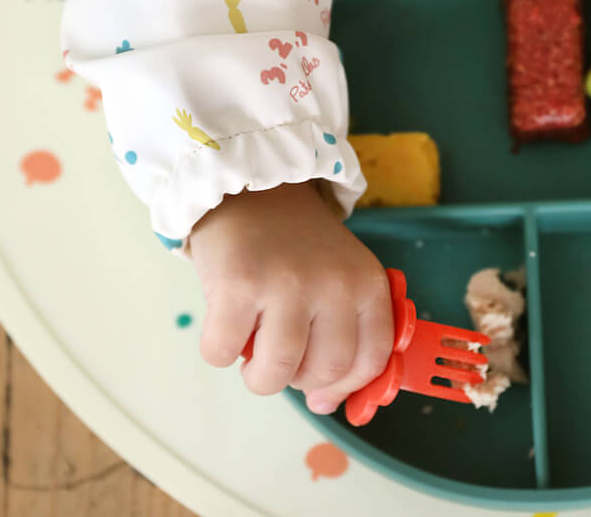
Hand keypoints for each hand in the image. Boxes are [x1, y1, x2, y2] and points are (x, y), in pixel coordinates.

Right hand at [190, 181, 393, 413]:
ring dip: (258, 377)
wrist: (248, 187)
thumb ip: (342, 330)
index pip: (372, 359)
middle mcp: (333, 283)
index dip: (344, 386)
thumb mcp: (337, 273)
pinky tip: (224, 325)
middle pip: (324, 371)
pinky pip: (224, 352)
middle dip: (298, 380)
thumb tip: (326, 402)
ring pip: (277, 372)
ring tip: (252, 354)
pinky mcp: (239, 284)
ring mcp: (286, 283)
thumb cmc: (291, 242)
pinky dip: (218, 351)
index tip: (321, 391)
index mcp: (365, 283)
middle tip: (280, 358)